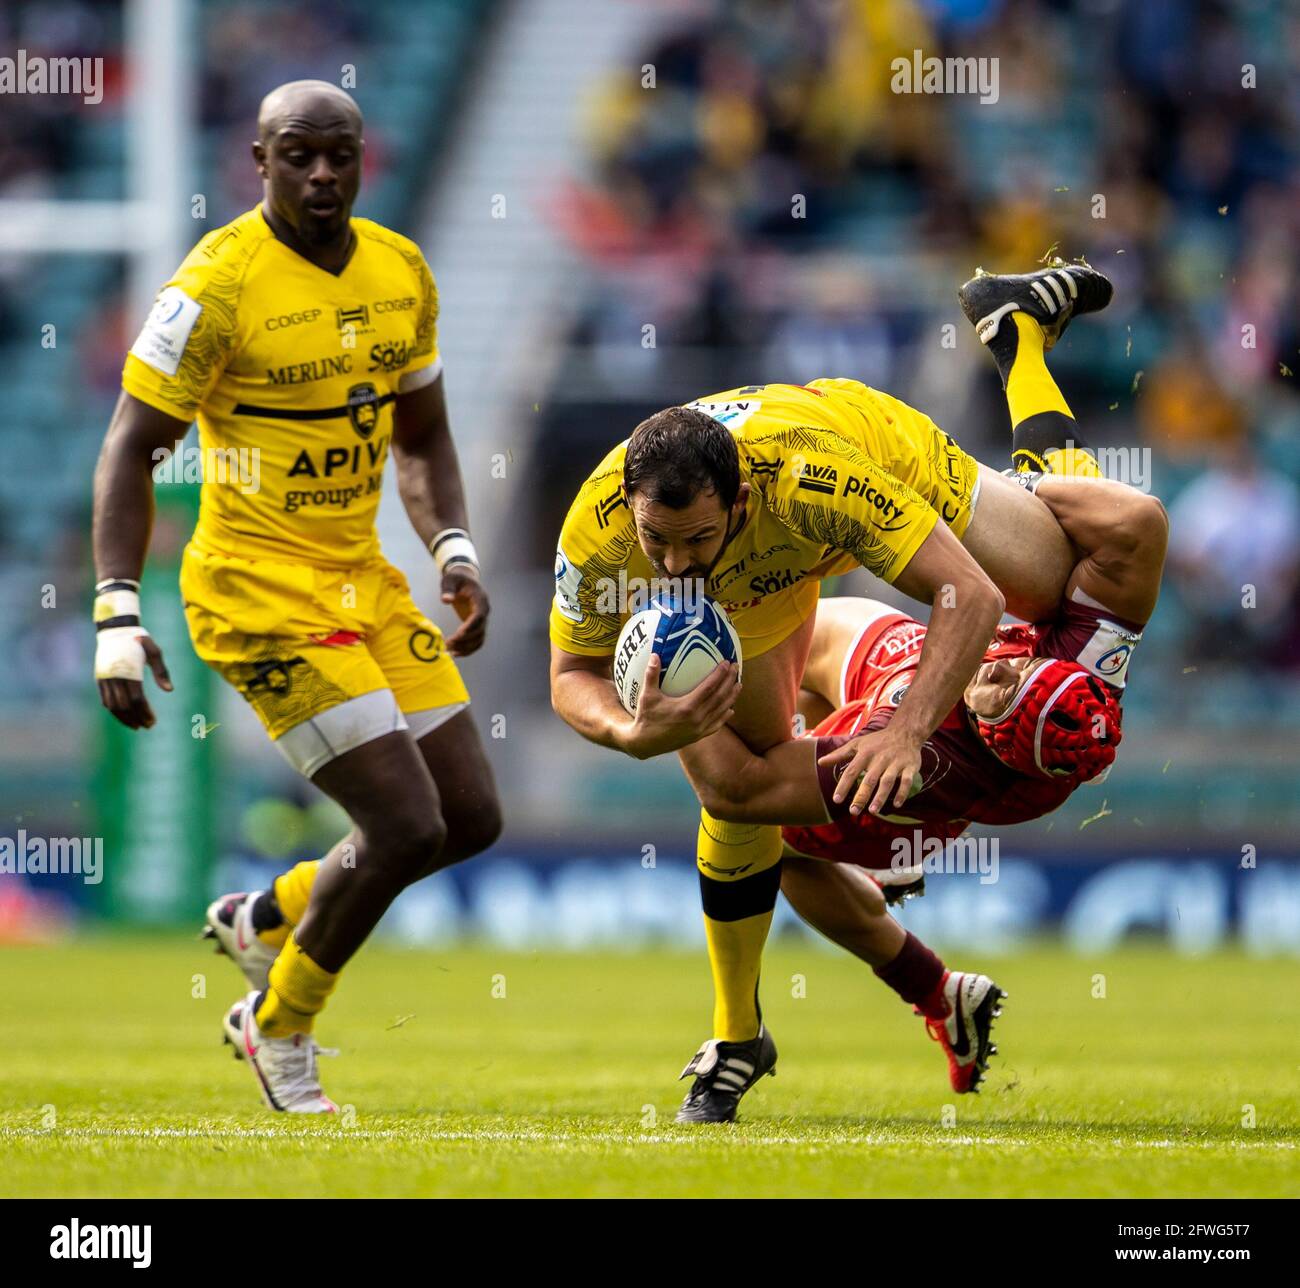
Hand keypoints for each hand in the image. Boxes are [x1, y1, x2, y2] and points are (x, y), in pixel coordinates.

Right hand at [96, 632, 171, 729]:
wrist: (115, 629)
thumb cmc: (139, 640)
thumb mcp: (154, 651)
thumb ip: (161, 671)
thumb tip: (169, 690)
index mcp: (129, 671)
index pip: (136, 699)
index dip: (144, 712)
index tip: (153, 721)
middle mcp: (115, 676)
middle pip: (124, 706)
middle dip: (136, 718)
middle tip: (147, 726)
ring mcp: (105, 678)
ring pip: (112, 706)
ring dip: (123, 718)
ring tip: (136, 726)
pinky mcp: (100, 678)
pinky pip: (105, 699)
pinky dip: (113, 710)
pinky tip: (124, 716)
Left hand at [441, 565, 488, 655]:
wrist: (463, 580)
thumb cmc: (456, 579)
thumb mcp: (450, 579)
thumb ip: (448, 589)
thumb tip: (446, 600)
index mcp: (480, 599)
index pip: (479, 615)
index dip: (471, 626)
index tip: (459, 633)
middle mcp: (484, 611)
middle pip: (479, 630)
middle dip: (465, 639)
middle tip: (449, 643)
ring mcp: (482, 620)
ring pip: (479, 638)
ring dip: (466, 647)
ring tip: (450, 651)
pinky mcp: (476, 626)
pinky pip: (476, 640)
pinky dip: (468, 649)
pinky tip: (455, 653)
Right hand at [624, 656, 740, 758]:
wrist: (645, 744)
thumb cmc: (645, 718)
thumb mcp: (647, 696)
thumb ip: (651, 675)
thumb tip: (654, 655)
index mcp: (687, 707)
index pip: (709, 688)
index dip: (719, 674)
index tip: (726, 663)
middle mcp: (697, 718)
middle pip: (719, 697)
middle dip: (729, 681)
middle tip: (735, 668)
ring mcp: (699, 729)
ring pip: (721, 711)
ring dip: (731, 697)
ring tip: (739, 685)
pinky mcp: (698, 736)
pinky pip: (716, 725)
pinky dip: (724, 716)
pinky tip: (731, 709)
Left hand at [818, 726, 922, 816]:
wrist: (905, 732)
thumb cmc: (877, 741)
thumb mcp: (856, 744)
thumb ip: (838, 754)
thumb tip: (820, 763)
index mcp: (865, 753)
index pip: (851, 771)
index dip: (843, 785)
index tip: (837, 800)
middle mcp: (880, 759)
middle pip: (869, 779)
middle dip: (862, 796)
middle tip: (853, 811)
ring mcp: (895, 763)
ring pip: (888, 781)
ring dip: (881, 796)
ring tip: (873, 811)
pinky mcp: (910, 767)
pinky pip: (906, 781)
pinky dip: (902, 793)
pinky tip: (896, 805)